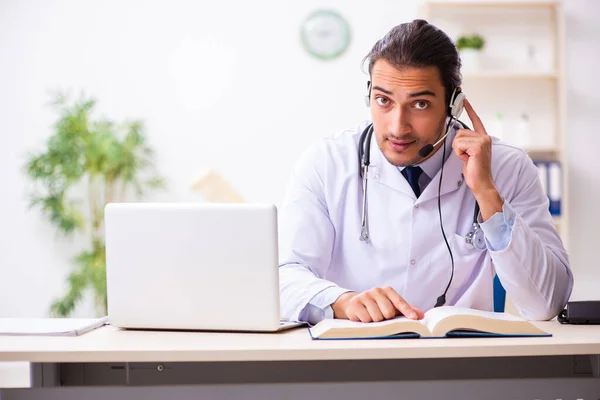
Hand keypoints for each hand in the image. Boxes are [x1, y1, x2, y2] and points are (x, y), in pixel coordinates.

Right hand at [331, 287, 423, 321]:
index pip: (399, 301)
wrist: (354, 303)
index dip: (407, 311)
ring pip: (377, 317)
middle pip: (388, 312)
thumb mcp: (392, 306)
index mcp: (388, 290)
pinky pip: (366, 319)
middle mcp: (376, 290)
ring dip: (376, 321)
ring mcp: (365, 296)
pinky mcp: (355, 303)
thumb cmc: (377, 306)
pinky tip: (364, 316)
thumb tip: (421, 315)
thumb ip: (406, 310)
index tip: (414, 318)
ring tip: (372, 316)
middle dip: (386, 319)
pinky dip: (366, 322)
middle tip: (382, 316)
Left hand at [452, 98, 502, 220]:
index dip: (469, 109)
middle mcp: (485, 137)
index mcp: (483, 138)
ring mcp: (483, 140)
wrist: (481, 182)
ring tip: (468, 158)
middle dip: (458, 145)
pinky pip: (459, 144)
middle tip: (466, 156)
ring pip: (458, 138)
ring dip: (458, 150)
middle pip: (460, 131)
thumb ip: (465, 142)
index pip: (475, 120)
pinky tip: (468, 159)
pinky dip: (459, 153)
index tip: (464, 99)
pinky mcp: (479, 145)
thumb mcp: (468, 153)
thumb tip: (457, 135)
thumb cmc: (474, 170)